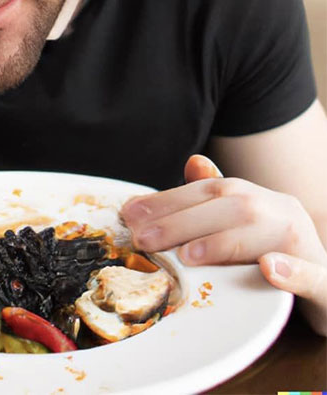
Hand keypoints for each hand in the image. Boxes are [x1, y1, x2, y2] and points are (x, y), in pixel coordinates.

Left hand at [122, 154, 326, 330]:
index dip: (169, 200)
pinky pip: (314, 275)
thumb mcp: (248, 230)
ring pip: (271, 234)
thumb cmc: (283, 259)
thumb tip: (193, 163)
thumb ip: (219, 203)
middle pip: (235, 208)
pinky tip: (270, 268)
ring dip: (226, 243)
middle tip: (142, 238)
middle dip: (183, 221)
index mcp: (262, 200)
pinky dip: (292, 272)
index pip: (211, 192)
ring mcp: (308, 246)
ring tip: (189, 254)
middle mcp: (284, 214)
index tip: (130, 213)